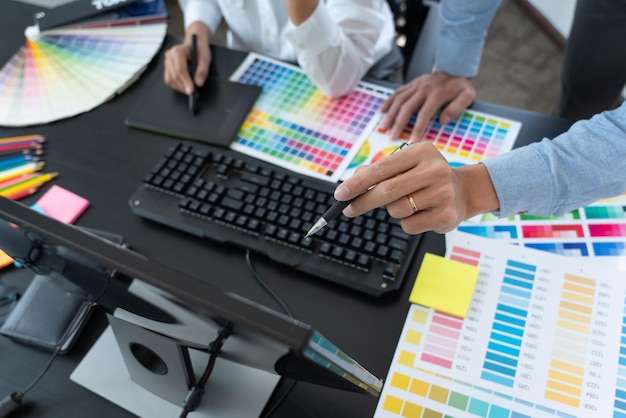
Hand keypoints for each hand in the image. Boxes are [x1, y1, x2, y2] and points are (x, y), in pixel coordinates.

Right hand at [164, 22, 210, 94]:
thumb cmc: (200, 50)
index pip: (180, 69)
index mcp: (178, 51)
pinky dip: (178, 86)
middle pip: (174, 76)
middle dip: (184, 87)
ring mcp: (167, 62)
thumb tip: (199, 83)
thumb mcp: (205, 58)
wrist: (195, 44)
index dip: (186, 82)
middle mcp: (169, 56)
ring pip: (170, 80)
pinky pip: (170, 80)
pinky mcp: (167, 68)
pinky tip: (186, 86)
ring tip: (191, 90)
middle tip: (194, 94)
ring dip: (181, 88)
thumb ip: (203, 71)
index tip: (192, 91)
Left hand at [334, 142, 498, 234]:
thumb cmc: (426, 177)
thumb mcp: (406, 165)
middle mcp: (434, 168)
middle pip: (386, 191)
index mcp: (421, 151)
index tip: (340, 194)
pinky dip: (408, 223)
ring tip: (410, 203)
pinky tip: (422, 213)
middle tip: (348, 210)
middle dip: (363, 202)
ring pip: (396, 209)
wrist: (463, 192)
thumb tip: (353, 181)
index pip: (381, 169)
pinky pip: (409, 225)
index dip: (357, 183)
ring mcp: (443, 192)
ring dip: (394, 211)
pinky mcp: (446, 214)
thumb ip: (380, 171)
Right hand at [379, 72, 475, 142]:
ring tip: (384, 127)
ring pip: (399, 100)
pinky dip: (388, 102)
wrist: (455, 67)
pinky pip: (397, 92)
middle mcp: (423, 88)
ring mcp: (415, 85)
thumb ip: (457, 108)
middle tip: (392, 136)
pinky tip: (381, 111)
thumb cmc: (460, 86)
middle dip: (398, 123)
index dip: (417, 128)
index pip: (424, 113)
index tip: (412, 141)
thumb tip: (443, 121)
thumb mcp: (467, 96)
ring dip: (390, 114)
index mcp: (436, 94)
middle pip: (407, 107)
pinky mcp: (411, 84)